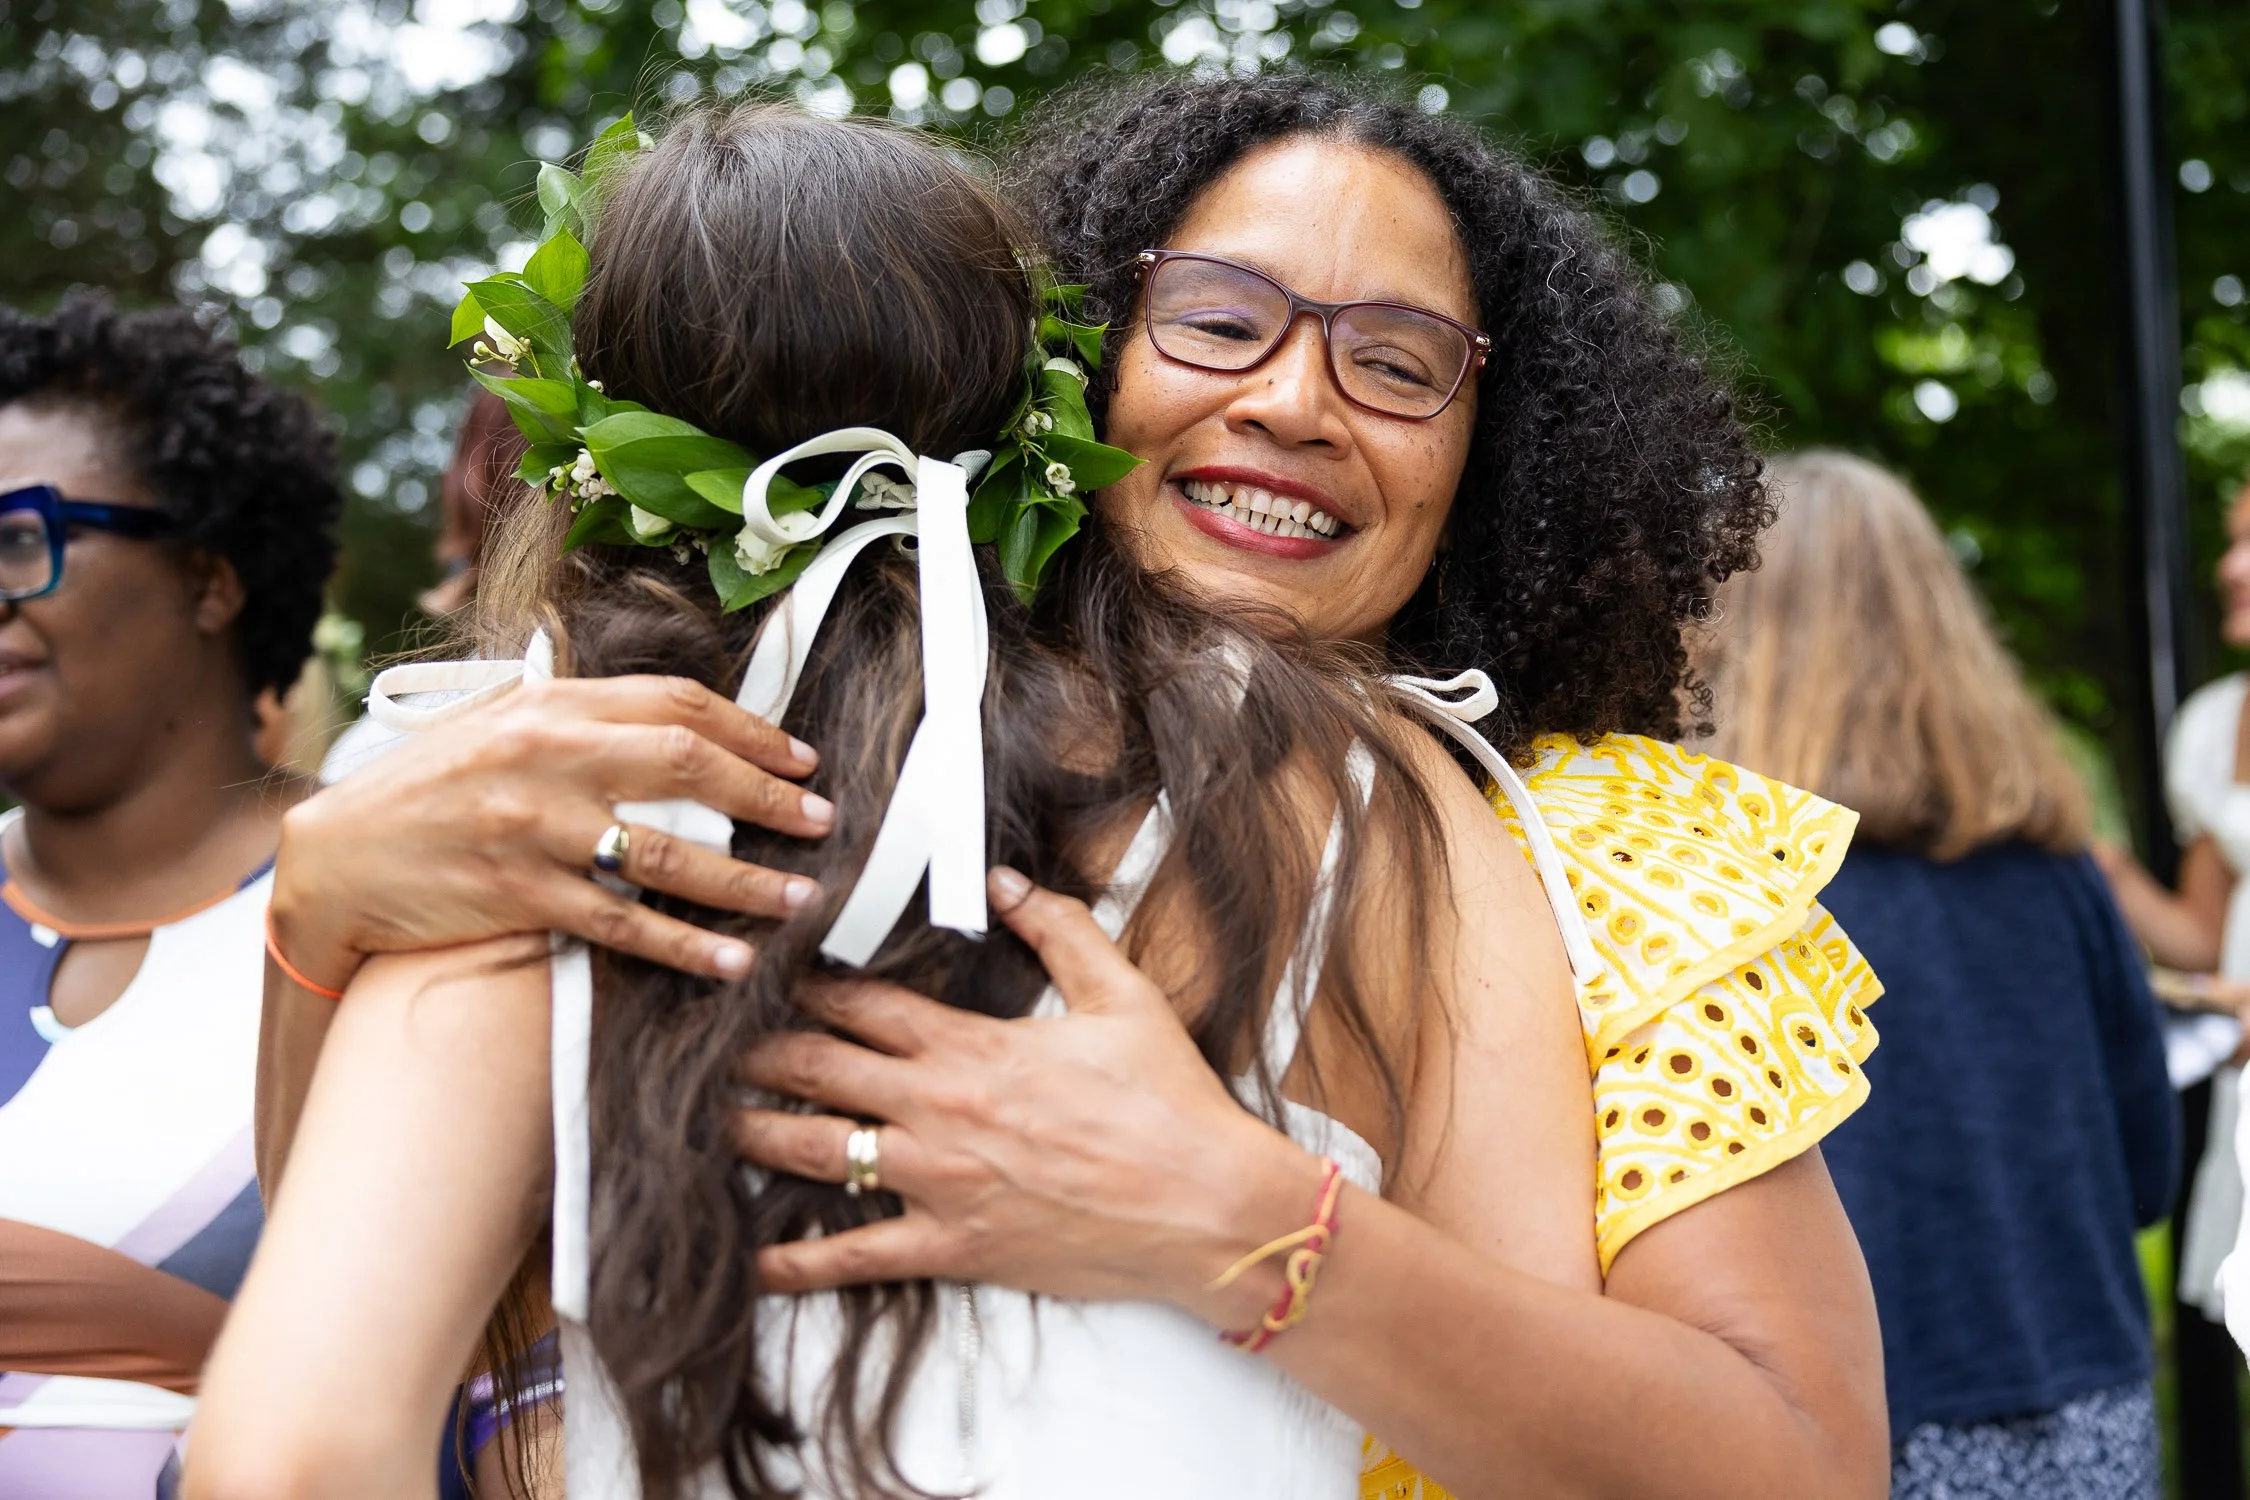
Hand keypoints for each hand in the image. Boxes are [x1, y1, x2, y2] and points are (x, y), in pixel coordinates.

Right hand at [271, 674, 832, 988]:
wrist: (334, 859)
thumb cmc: (430, 793)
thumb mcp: (500, 729)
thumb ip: (583, 723)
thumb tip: (684, 728)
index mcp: (549, 704)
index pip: (675, 703)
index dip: (751, 730)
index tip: (803, 762)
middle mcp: (546, 756)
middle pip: (686, 763)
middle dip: (767, 795)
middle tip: (822, 823)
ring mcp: (532, 826)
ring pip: (666, 851)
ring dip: (745, 880)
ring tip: (799, 899)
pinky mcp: (518, 894)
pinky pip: (622, 923)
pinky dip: (683, 945)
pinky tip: (729, 960)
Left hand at [732, 868, 1323, 1329]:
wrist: (1207, 1207)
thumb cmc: (1170, 1105)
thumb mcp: (1123, 995)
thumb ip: (1059, 928)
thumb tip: (1006, 881)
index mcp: (972, 1046)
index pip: (860, 1001)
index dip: (799, 980)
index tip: (759, 964)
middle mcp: (938, 1110)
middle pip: (814, 1068)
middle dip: (751, 1048)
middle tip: (699, 1037)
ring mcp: (938, 1183)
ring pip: (813, 1152)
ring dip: (750, 1133)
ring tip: (701, 1119)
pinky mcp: (952, 1247)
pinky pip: (854, 1256)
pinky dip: (795, 1261)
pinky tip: (750, 1259)